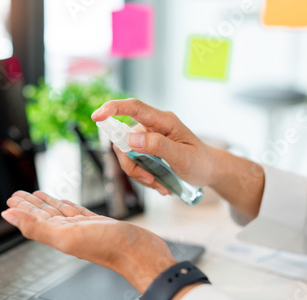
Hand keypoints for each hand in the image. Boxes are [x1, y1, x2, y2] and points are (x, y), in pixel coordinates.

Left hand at [1, 190, 176, 293]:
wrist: (140, 253)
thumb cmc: (108, 248)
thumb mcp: (66, 236)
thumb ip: (36, 227)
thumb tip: (8, 215)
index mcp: (59, 234)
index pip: (35, 218)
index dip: (23, 208)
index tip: (12, 199)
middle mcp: (70, 231)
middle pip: (45, 214)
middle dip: (32, 204)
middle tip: (20, 194)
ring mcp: (85, 228)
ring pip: (61, 212)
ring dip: (49, 203)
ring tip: (39, 195)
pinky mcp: (100, 224)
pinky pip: (80, 213)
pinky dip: (70, 206)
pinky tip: (67, 203)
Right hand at [92, 99, 218, 193]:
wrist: (209, 170)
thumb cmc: (201, 162)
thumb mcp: (182, 157)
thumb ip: (158, 146)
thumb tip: (131, 139)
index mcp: (163, 121)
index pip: (134, 108)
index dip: (113, 109)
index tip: (97, 117)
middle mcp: (152, 127)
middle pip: (124, 140)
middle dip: (132, 164)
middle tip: (149, 180)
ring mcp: (148, 139)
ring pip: (127, 155)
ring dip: (139, 174)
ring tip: (159, 184)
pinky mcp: (147, 150)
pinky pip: (134, 163)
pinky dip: (143, 177)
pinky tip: (159, 183)